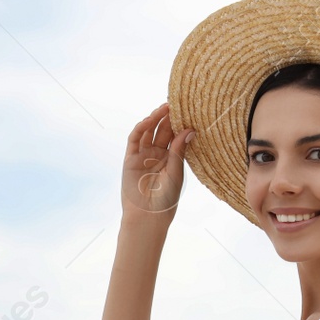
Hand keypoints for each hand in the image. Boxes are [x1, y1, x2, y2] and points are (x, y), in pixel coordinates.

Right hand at [121, 102, 194, 216]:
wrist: (148, 215)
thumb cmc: (166, 198)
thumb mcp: (176, 171)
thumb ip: (179, 150)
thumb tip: (190, 129)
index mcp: (170, 158)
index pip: (174, 136)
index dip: (179, 123)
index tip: (188, 110)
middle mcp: (156, 155)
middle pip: (162, 131)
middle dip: (168, 118)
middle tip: (177, 104)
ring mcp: (142, 156)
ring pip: (148, 132)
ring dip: (154, 119)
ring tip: (164, 108)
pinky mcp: (130, 159)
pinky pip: (134, 139)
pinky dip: (140, 128)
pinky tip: (149, 120)